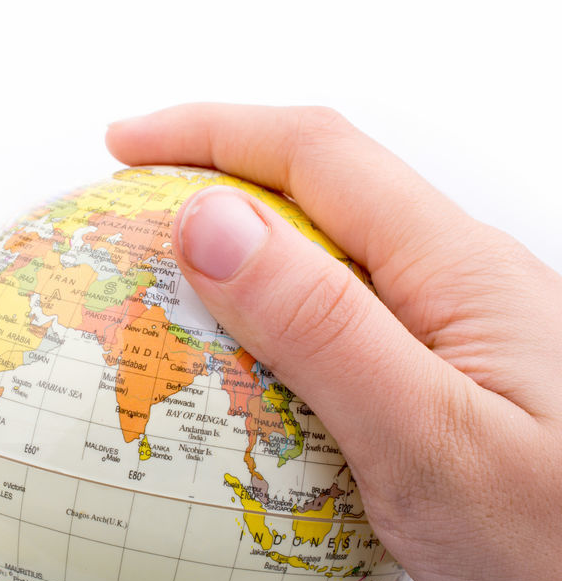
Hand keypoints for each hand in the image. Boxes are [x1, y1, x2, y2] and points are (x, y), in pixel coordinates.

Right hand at [107, 104, 560, 580]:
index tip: (121, 146)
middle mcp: (460, 287)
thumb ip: (322, 329)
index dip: (209, 131)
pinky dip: (267, 335)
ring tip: (160, 300)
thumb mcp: (432, 449)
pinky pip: (341, 337)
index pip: (317, 153)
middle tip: (123, 220)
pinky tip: (235, 390)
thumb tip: (203, 221)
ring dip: (237, 263)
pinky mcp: (452, 396)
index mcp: (456, 272)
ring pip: (328, 267)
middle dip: (213, 180)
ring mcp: (459, 341)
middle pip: (320, 193)